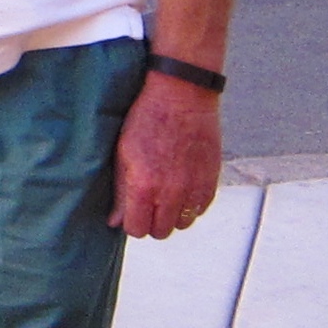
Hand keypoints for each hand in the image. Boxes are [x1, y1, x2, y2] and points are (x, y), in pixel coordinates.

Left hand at [110, 72, 223, 238]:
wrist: (182, 95)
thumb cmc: (148, 118)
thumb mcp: (124, 152)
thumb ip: (121, 191)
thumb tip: (116, 220)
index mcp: (143, 185)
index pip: (137, 229)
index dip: (132, 222)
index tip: (131, 212)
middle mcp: (171, 192)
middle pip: (161, 232)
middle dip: (151, 221)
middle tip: (147, 203)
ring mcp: (194, 188)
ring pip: (182, 224)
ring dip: (172, 215)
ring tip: (165, 194)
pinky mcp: (211, 181)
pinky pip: (200, 210)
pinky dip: (190, 205)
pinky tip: (181, 187)